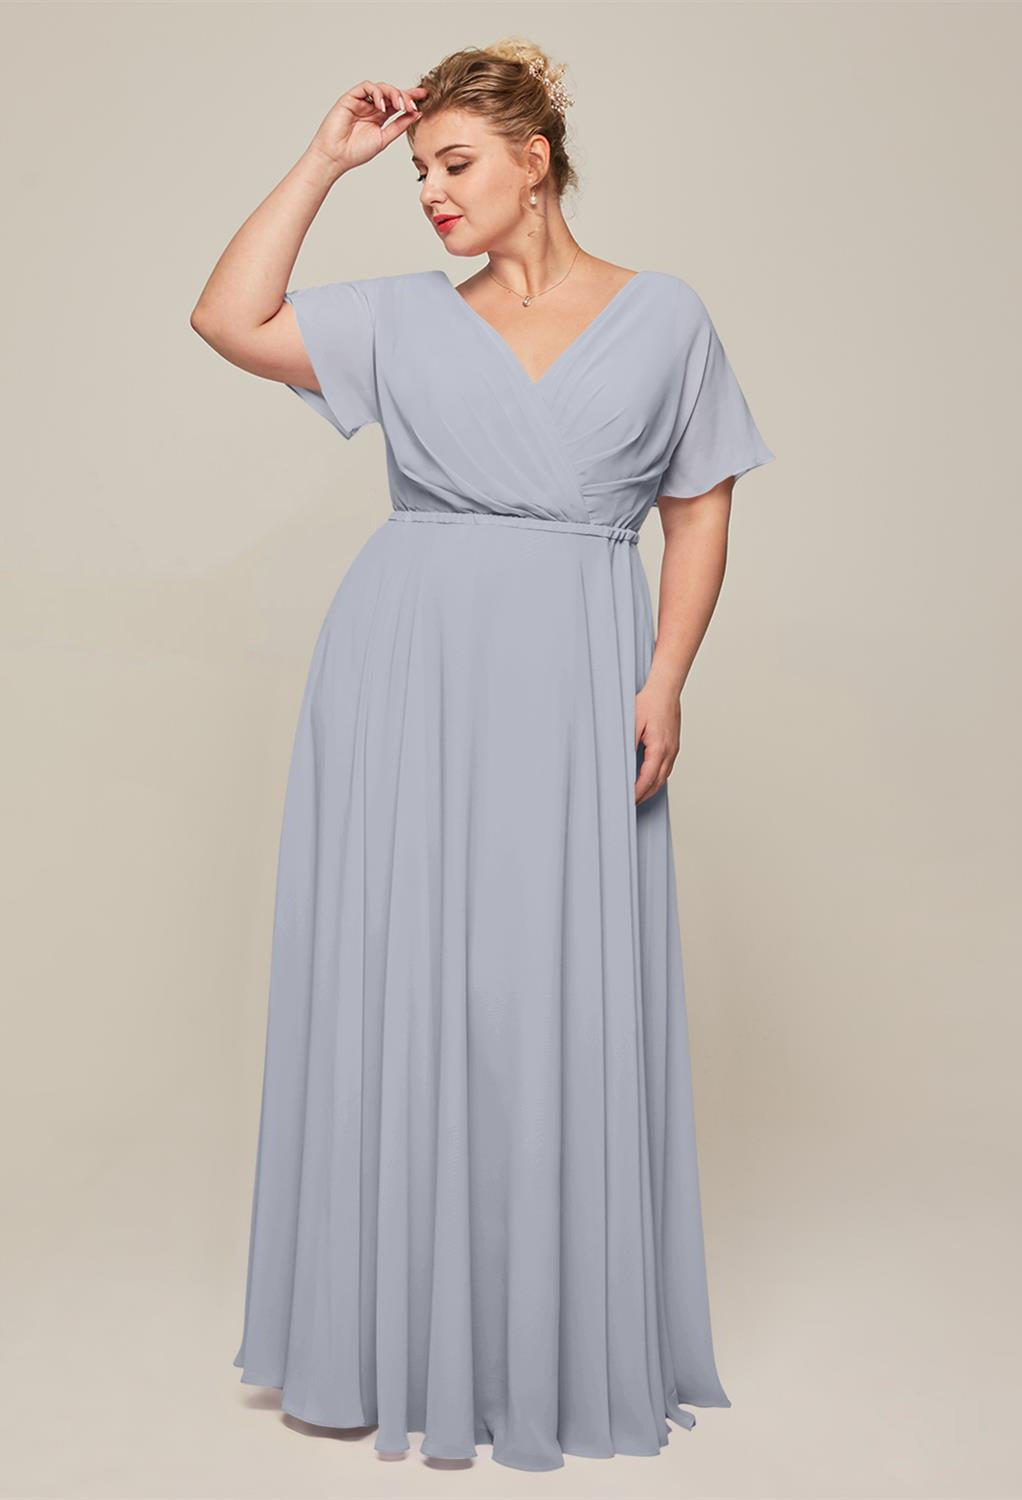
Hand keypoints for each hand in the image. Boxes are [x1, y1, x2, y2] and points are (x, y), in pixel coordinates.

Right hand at [306, 79, 429, 176]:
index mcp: (380, 117)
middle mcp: (371, 107)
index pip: (398, 103)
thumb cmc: (356, 152)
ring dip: (394, 94)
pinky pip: (367, 87)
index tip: (425, 95)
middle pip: (392, 93)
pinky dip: (377, 93)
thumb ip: (399, 126)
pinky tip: (382, 106)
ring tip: (400, 106)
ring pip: (381, 87)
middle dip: (405, 96)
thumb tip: (416, 114)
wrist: (336, 156)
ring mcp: (361, 101)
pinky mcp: (351, 97)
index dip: (411, 97)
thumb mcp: (384, 139)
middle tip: (414, 105)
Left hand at [634, 680, 680, 804]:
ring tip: (637, 797)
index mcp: (659, 748)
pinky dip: (657, 779)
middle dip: (643, 796)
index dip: (637, 792)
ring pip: (663, 777)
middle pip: (657, 783)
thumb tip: (620, 763)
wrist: (666, 690)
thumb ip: (628, 745)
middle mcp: (670, 752)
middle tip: (630, 805)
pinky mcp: (673, 746)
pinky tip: (648, 781)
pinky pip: (666, 768)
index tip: (628, 800)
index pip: (647, 778)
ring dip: (651, 789)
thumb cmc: (649, 703)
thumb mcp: (632, 724)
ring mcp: (674, 750)